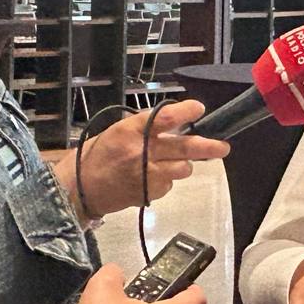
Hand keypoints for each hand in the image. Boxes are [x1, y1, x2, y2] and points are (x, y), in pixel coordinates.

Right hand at [76, 99, 230, 218]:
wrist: (81, 188)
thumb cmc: (99, 154)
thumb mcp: (119, 131)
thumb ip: (146, 127)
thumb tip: (177, 123)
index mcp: (131, 130)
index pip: (164, 118)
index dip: (186, 112)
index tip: (199, 109)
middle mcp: (141, 152)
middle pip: (184, 148)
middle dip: (208, 147)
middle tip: (223, 147)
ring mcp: (147, 175)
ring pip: (182, 169)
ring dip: (183, 165)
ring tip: (170, 163)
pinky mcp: (149, 194)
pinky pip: (169, 185)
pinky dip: (166, 180)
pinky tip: (151, 178)